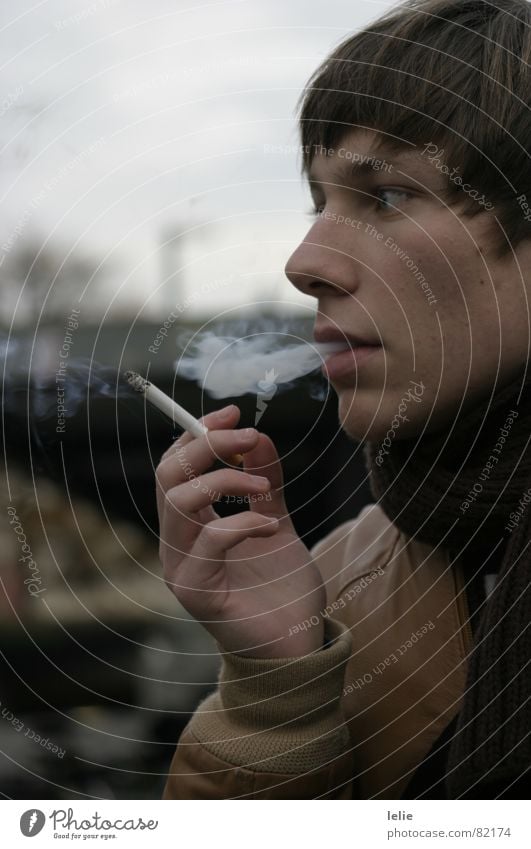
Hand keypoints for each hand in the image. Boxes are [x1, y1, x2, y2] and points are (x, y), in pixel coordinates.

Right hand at [155, 404, 325, 656]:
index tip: (234, 412)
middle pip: (168, 476)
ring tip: (263, 487)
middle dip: (206, 445)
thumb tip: (259, 436)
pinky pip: (210, 541)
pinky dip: (243, 522)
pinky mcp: (196, 592)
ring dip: (225, 481)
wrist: (296, 644)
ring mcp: (181, 568)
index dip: (199, 433)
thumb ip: (265, 482)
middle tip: (248, 436)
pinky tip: (270, 526)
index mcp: (191, 525)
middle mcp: (177, 543)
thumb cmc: (281, 587)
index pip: (176, 466)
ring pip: (179, 503)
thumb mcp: (275, 520)